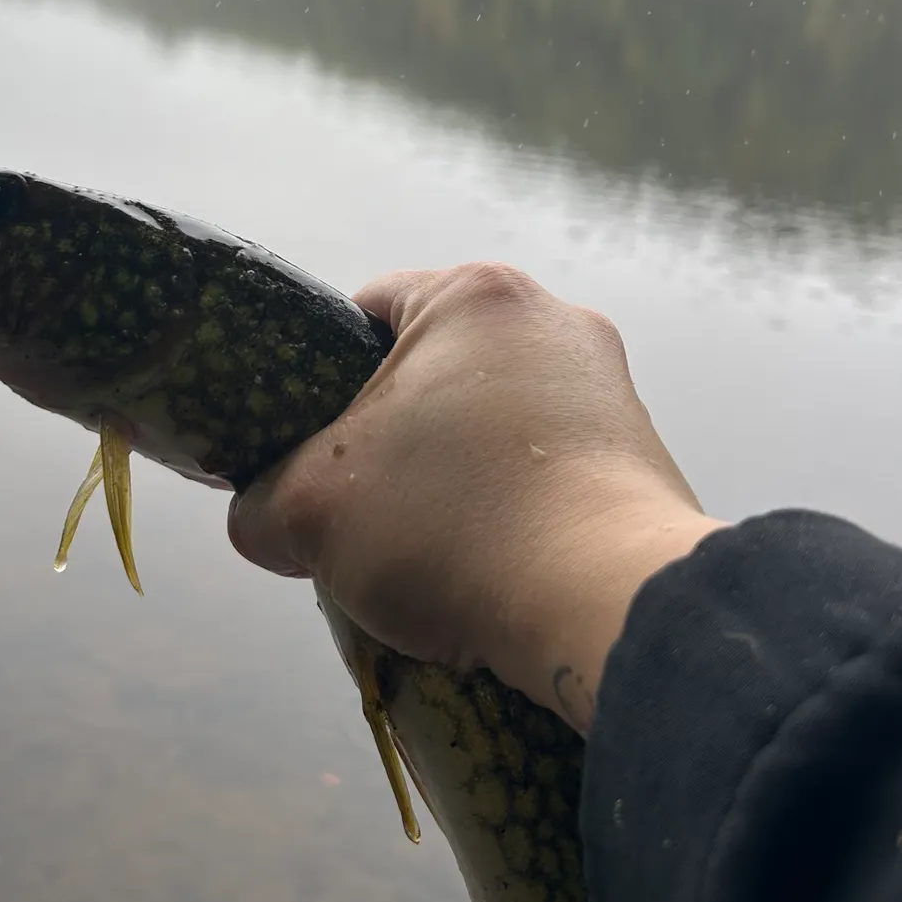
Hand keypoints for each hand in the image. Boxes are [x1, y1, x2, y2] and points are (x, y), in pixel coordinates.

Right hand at [228, 264, 724, 732]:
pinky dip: (509, 507)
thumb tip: (264, 522)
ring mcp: (611, 386)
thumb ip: (258, 504)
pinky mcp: (643, 454)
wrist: (607, 605)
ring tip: (424, 550)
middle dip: (389, 437)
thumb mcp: (308, 514)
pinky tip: (487, 566)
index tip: (305, 447)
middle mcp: (554, 318)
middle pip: (430, 371)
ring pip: (491, 423)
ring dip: (451, 475)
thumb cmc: (451, 526)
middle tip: (357, 507)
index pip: (363, 309)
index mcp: (473, 296)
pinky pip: (545, 468)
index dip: (315, 378)